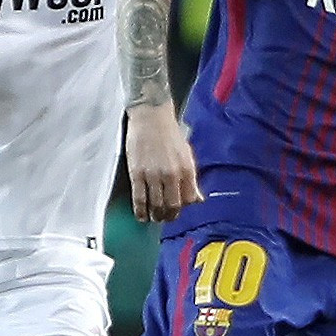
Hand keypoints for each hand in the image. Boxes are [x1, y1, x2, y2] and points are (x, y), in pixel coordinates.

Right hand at [125, 103, 201, 222]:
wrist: (151, 116)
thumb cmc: (170, 133)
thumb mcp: (187, 154)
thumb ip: (191, 178)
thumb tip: (198, 199)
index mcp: (187, 169)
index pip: (188, 200)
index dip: (182, 209)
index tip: (177, 211)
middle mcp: (172, 174)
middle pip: (172, 206)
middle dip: (168, 216)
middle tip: (164, 218)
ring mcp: (153, 175)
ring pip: (155, 205)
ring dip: (155, 215)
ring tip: (153, 218)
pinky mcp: (137, 173)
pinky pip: (139, 198)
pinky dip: (140, 211)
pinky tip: (141, 215)